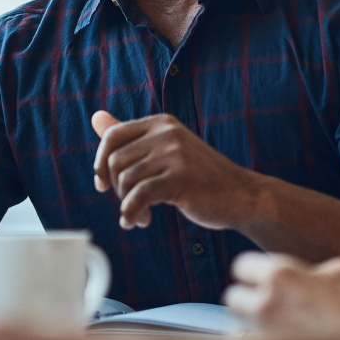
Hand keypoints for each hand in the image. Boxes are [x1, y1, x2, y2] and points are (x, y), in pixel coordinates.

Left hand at [92, 110, 263, 230]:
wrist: (244, 197)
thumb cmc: (200, 177)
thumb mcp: (164, 152)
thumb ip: (130, 137)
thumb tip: (95, 117)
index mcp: (161, 123)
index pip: (113, 136)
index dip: (101, 162)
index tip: (102, 185)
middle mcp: (166, 133)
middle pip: (116, 160)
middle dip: (117, 189)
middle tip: (131, 206)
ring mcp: (175, 154)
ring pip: (126, 180)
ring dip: (127, 205)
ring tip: (141, 216)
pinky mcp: (181, 178)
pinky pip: (139, 196)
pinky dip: (132, 213)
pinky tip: (139, 222)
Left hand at [224, 251, 339, 332]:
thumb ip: (306, 270)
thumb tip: (291, 273)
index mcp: (281, 275)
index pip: (241, 266)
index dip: (255, 274)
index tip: (266, 281)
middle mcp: (266, 305)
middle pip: (232, 299)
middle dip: (249, 302)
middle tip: (274, 308)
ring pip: (239, 330)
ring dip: (255, 331)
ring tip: (287, 336)